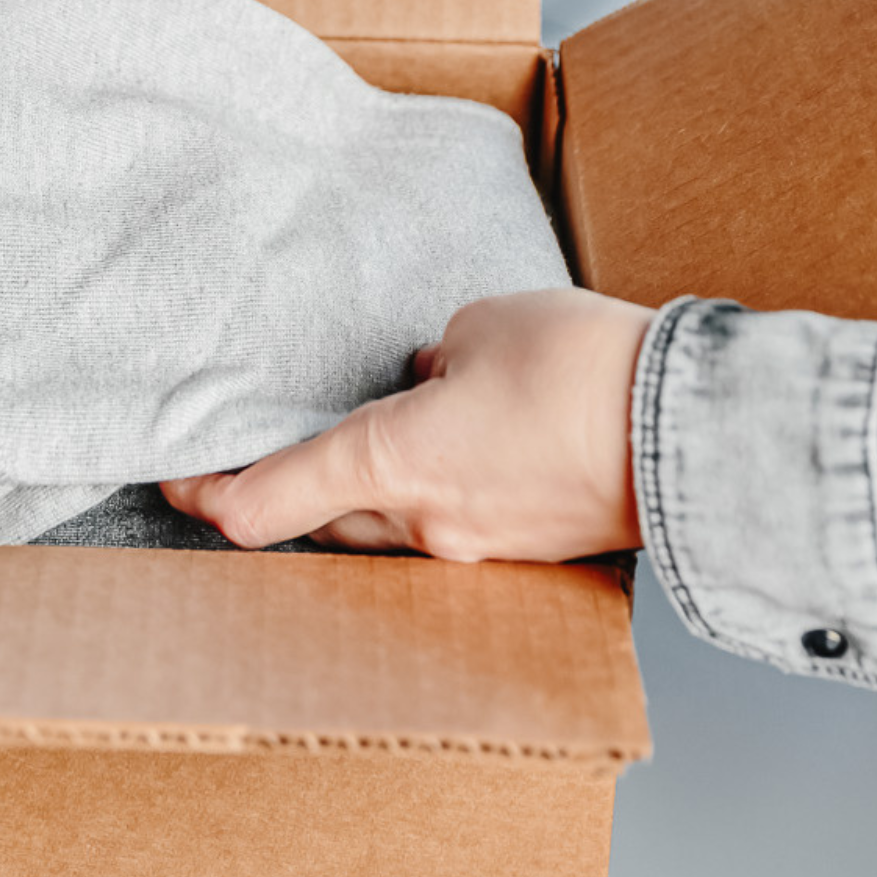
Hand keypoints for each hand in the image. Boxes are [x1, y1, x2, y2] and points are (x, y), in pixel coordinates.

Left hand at [161, 290, 656, 560]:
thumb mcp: (485, 324)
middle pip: (325, 519)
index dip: (208, 497)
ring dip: (383, 482)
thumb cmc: (585, 370)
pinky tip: (482, 439)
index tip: (177, 482)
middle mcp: (423, 521)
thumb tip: (431, 381)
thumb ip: (436, 358)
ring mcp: (480, 548)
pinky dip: (450, 486)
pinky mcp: (531, 552)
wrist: (699, 433)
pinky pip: (462, 521)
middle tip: (279, 445)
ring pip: (396, 523)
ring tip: (408, 420)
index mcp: (389, 461)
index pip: (264, 503)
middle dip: (299, 486)